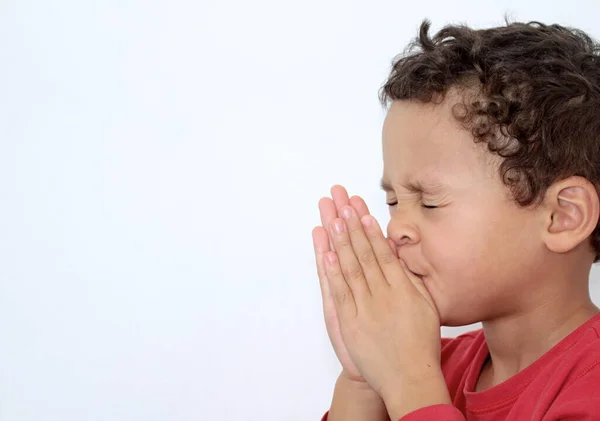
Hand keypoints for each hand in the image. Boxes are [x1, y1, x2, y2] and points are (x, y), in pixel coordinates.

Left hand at [322, 192, 444, 401]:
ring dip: (340, 240)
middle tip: (341, 200)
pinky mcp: (351, 322)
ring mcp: (365, 307)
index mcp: (403, 288)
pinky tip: (326, 252)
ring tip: (331, 216)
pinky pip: (341, 291)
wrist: (408, 378)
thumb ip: (412, 280)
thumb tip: (399, 256)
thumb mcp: (425, 307)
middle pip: (364, 252)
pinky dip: (332, 271)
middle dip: (351, 224)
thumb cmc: (419, 343)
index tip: (360, 209)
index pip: (383, 251)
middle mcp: (384, 293)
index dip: (370, 229)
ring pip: (350, 266)